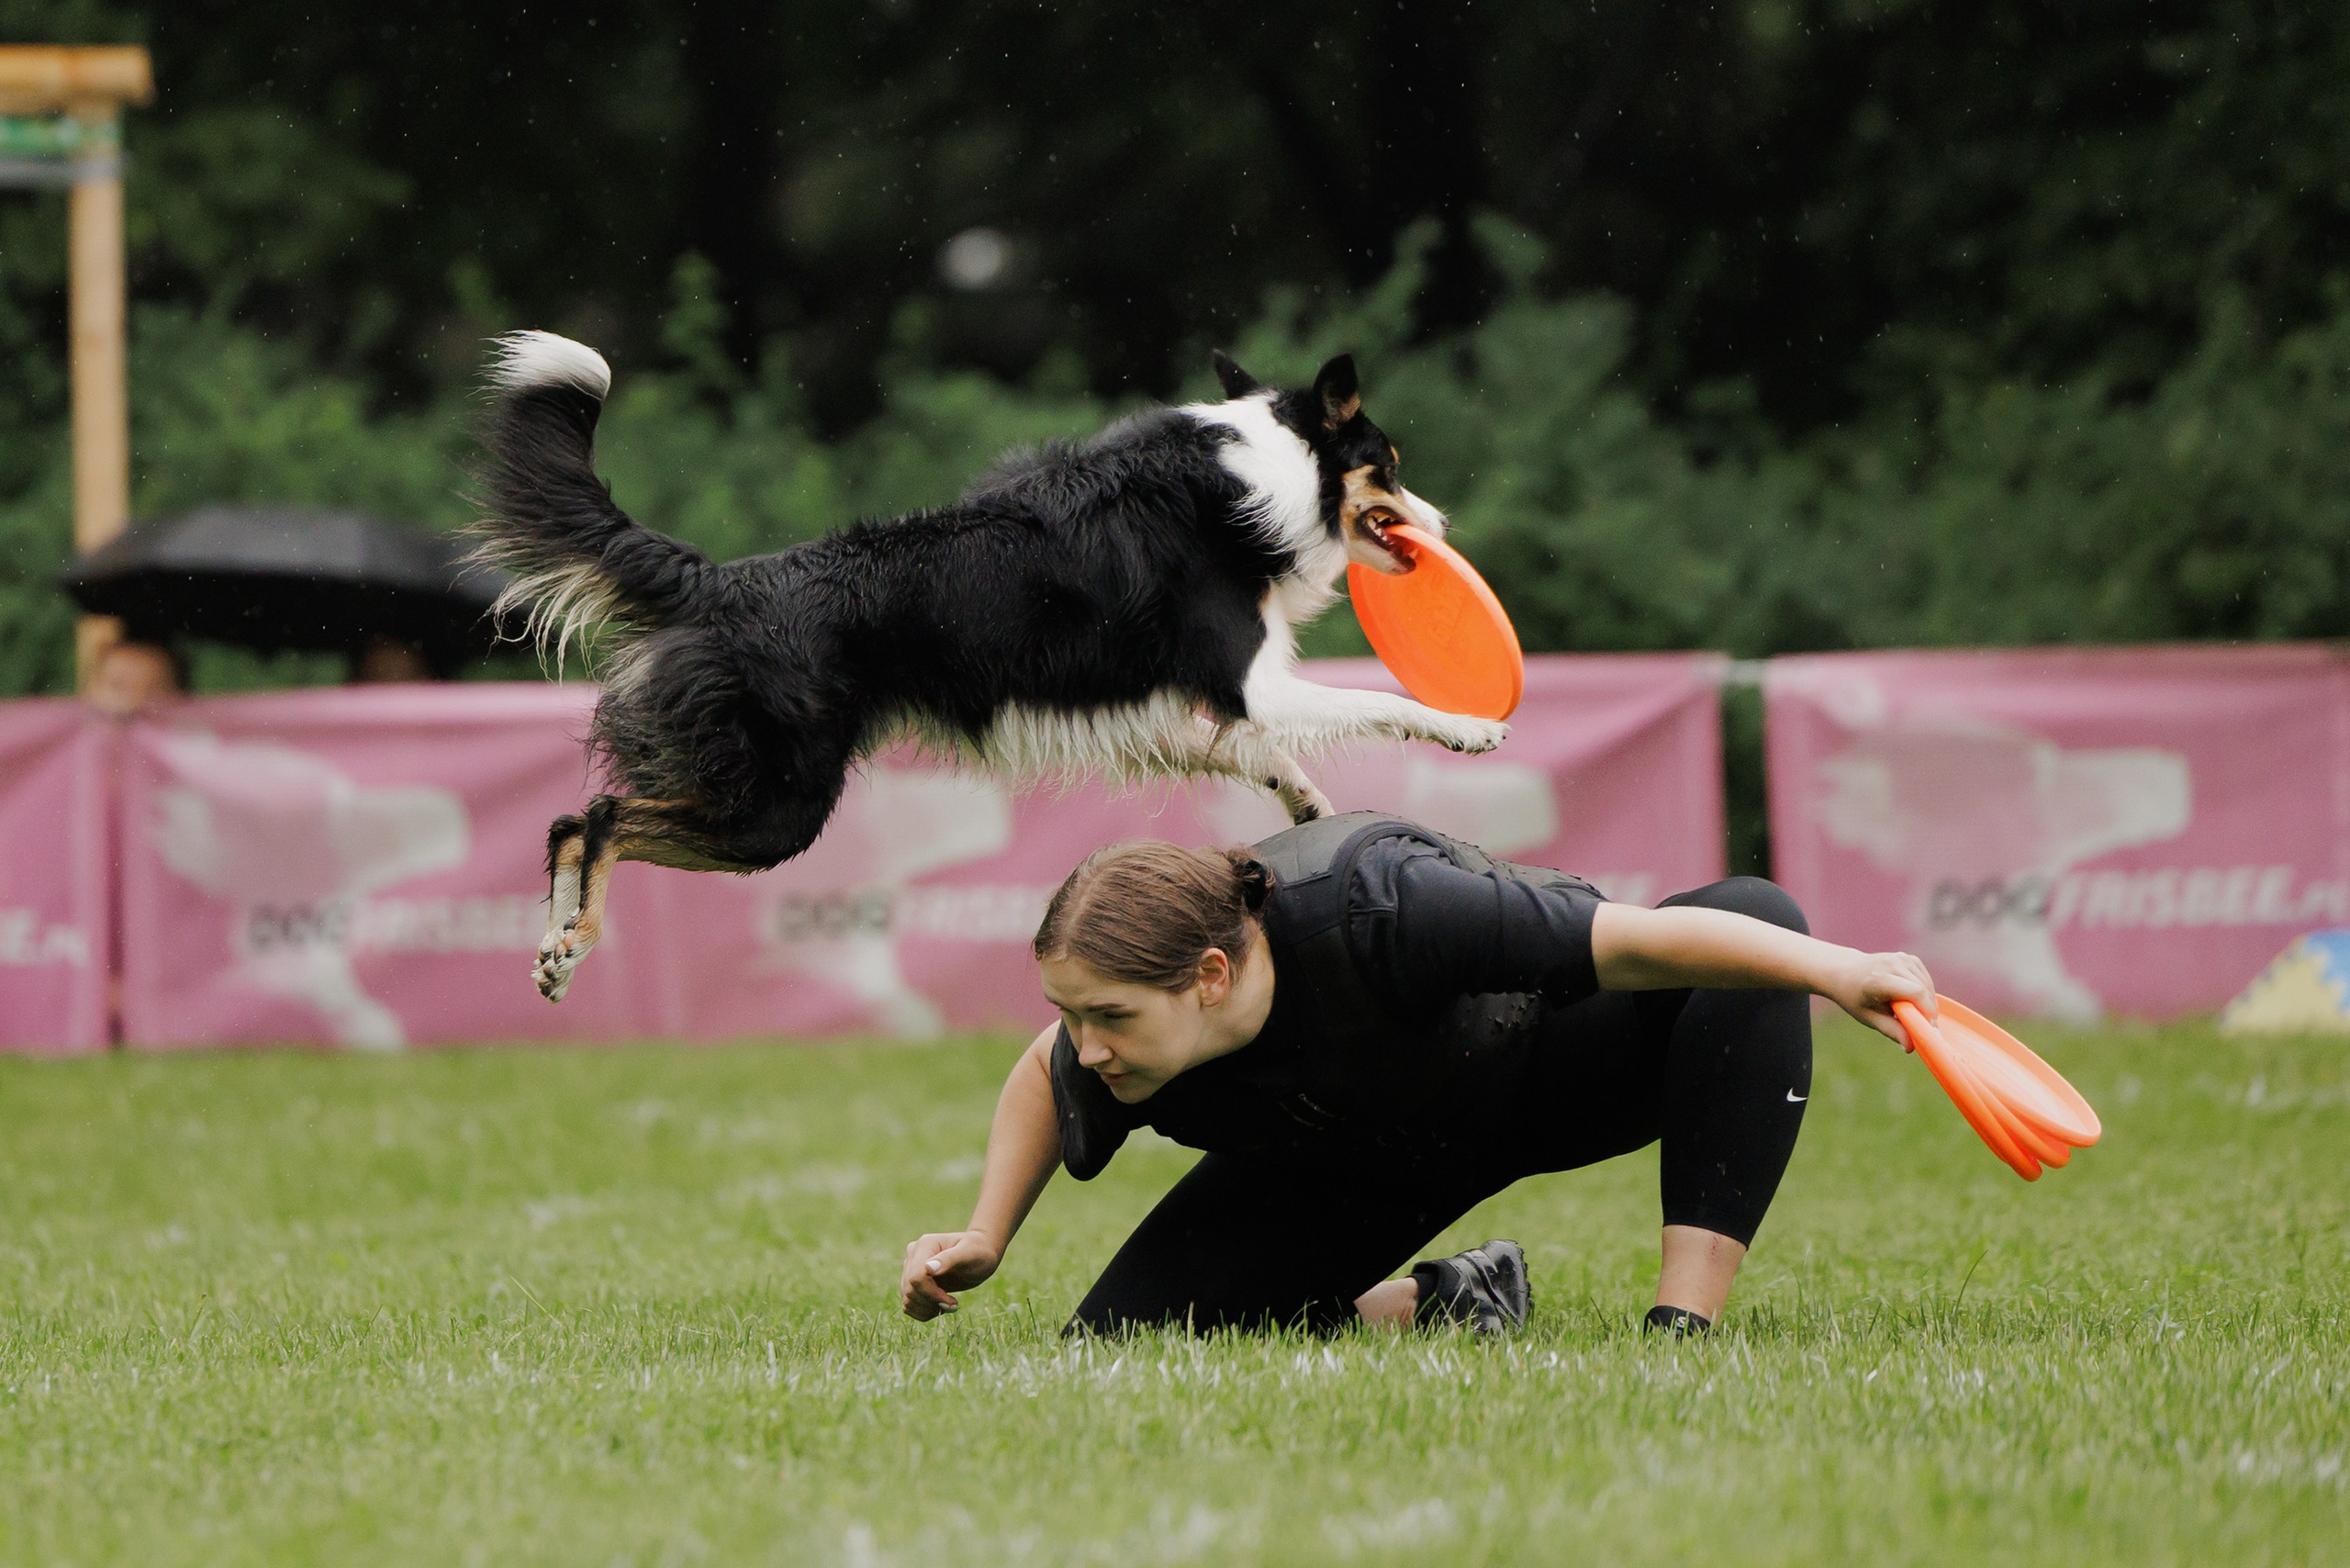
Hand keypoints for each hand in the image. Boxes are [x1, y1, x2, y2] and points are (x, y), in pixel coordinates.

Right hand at [900, 1230, 1001, 1320]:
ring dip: (927, 1309)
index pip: (916, 1277)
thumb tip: (928, 1268)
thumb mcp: (970, 1254)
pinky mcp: (914, 1282)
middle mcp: (913, 1255)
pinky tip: (940, 1307)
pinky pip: (908, 1304)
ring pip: (907, 1299)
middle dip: (931, 1303)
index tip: (952, 1301)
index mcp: (925, 1245)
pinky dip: (923, 1312)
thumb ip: (950, 1259)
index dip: (931, 1294)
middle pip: (910, 1290)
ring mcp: (911, 1268)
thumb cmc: (979, 1251)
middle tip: (954, 1305)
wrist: (980, 1253)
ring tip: (949, 1306)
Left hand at [1819, 947, 1936, 1047]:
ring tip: (1909, 1011)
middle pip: (1924, 990)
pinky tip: (1910, 999)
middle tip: (1918, 1024)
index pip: (1915, 993)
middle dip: (1927, 1011)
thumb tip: (1911, 1047)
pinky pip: (1926, 979)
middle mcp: (1891, 964)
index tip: (1928, 1028)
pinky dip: (1925, 992)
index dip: (1926, 1012)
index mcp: (1878, 980)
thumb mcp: (1869, 1018)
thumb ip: (1892, 1031)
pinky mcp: (1909, 958)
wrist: (1845, 974)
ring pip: (1928, 985)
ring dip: (1927, 1002)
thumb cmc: (1856, 999)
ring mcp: (1901, 958)